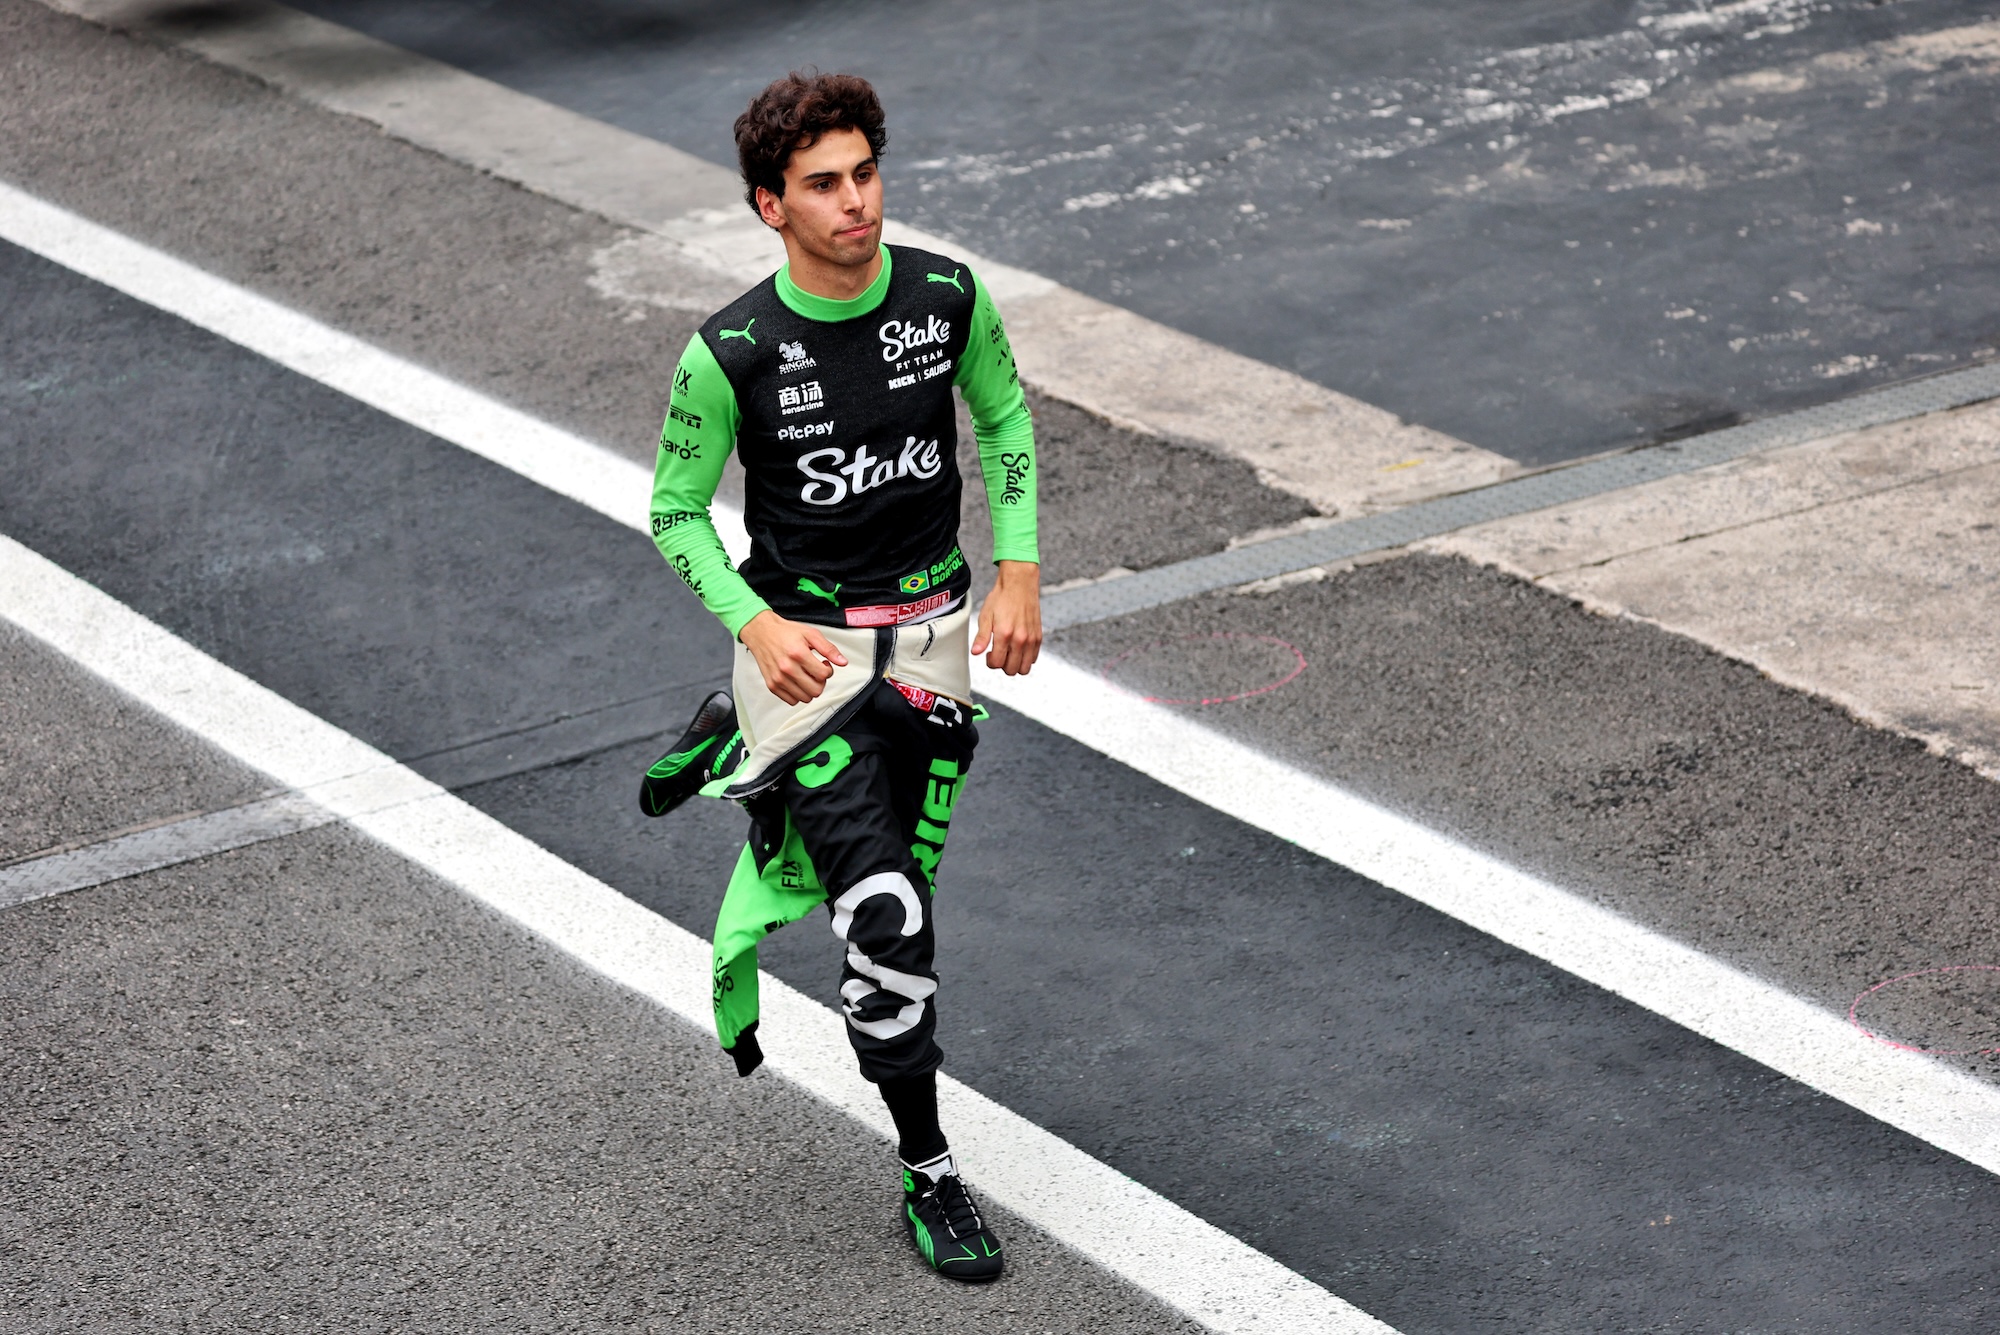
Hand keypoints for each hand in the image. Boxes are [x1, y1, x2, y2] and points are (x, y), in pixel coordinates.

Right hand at [739, 610, 848, 704]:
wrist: (762, 633)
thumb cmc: (785, 633)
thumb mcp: (811, 634)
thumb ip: (828, 649)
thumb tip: (843, 662)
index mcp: (798, 654)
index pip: (823, 675)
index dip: (828, 670)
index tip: (823, 663)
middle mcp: (787, 668)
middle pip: (816, 690)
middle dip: (820, 682)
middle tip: (816, 671)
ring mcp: (778, 679)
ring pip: (805, 698)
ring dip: (810, 689)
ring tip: (806, 675)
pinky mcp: (772, 685)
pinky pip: (792, 701)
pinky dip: (797, 694)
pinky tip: (797, 681)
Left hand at [972, 560, 1041, 675]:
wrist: (1019, 584)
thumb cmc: (1002, 598)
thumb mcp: (986, 616)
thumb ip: (982, 637)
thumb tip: (976, 652)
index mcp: (1005, 634)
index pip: (997, 664)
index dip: (990, 662)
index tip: (989, 653)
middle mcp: (1020, 639)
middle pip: (1011, 670)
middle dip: (1002, 666)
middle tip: (998, 653)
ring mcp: (1031, 639)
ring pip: (1025, 668)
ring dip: (1015, 665)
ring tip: (1009, 653)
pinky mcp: (1039, 637)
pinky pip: (1034, 658)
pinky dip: (1026, 658)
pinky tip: (1018, 648)